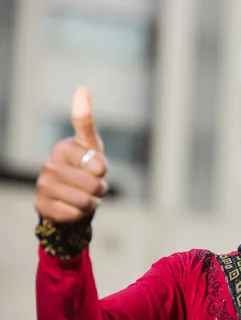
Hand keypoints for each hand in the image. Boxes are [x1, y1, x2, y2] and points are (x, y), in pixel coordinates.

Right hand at [34, 86, 108, 222]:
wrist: (67, 196)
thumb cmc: (84, 167)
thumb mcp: (91, 145)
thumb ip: (86, 122)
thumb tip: (82, 87)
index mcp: (62, 148)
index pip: (99, 165)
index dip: (103, 170)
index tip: (96, 167)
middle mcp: (49, 165)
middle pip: (94, 185)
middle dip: (100, 189)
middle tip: (93, 186)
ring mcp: (43, 186)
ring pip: (85, 201)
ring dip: (92, 202)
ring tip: (84, 196)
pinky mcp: (41, 206)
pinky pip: (74, 215)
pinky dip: (80, 215)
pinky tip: (72, 207)